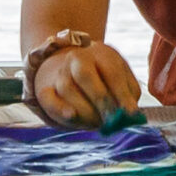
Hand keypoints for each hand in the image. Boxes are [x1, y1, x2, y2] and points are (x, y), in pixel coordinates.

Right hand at [27, 36, 141, 126]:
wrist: (71, 68)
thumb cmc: (106, 79)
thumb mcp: (122, 80)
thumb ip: (128, 96)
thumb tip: (131, 116)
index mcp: (100, 52)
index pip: (111, 72)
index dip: (122, 94)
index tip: (131, 114)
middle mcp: (77, 58)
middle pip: (85, 75)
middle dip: (101, 100)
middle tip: (112, 120)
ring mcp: (59, 72)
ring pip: (67, 90)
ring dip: (85, 111)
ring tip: (98, 122)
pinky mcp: (45, 89)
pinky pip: (48, 99)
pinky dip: (58, 108)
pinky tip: (71, 116)